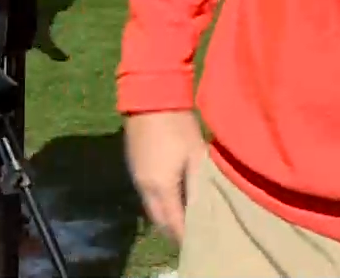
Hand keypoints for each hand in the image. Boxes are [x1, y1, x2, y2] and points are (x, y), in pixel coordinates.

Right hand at [125, 109, 205, 242]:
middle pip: (159, 220)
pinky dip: (160, 203)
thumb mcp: (196, 155)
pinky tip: (173, 198)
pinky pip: (147, 195)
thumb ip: (199, 184)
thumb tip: (204, 208)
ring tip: (185, 219)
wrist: (150, 97)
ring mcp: (137, 177)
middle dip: (175, 230)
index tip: (199, 242)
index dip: (185, 235)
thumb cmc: (178, 125)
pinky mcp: (135, 166)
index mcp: (161, 187)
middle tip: (193, 235)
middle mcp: (145, 187)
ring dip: (166, 216)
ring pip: (151, 208)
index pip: (173, 222)